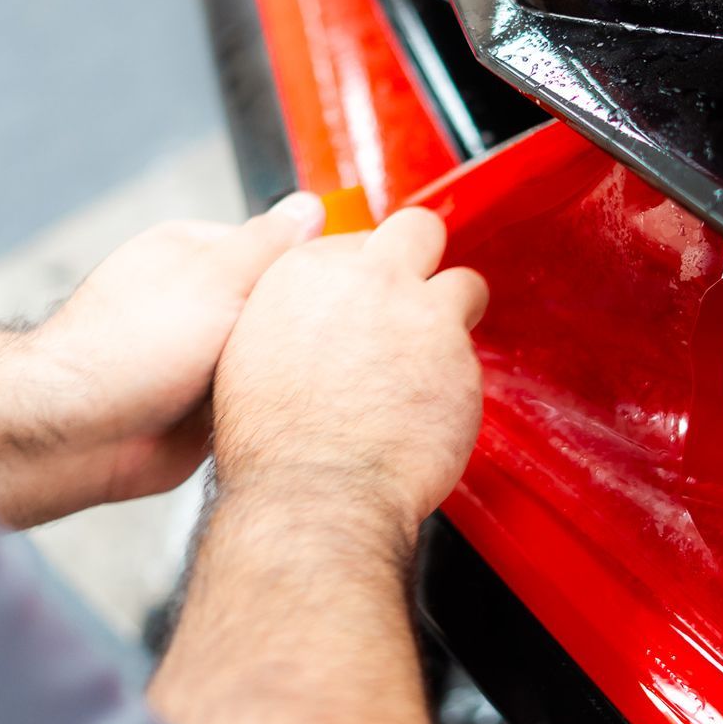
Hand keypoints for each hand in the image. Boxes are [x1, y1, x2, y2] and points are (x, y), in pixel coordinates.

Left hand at [4, 194, 327, 513]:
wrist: (76, 436)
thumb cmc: (129, 348)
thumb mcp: (216, 278)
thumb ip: (269, 244)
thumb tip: (310, 207)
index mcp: (193, 253)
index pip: (276, 249)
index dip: (309, 272)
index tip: (339, 292)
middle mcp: (195, 303)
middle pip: (276, 307)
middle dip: (296, 330)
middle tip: (318, 347)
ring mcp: (196, 357)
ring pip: (269, 359)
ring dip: (280, 374)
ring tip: (296, 385)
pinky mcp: (200, 409)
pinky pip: (252, 402)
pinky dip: (264, 410)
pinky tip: (276, 415)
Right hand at [211, 207, 487, 533]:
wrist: (313, 495)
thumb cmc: (272, 442)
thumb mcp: (249, 353)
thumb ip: (291, 314)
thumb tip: (315, 316)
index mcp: (308, 271)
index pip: (358, 239)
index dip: (369, 271)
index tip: (368, 298)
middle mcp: (371, 280)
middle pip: (418, 229)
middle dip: (423, 254)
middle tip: (418, 293)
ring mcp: (423, 315)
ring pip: (464, 285)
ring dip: (455, 313)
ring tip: (434, 353)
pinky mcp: (462, 359)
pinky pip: (473, 355)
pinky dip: (458, 377)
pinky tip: (430, 407)